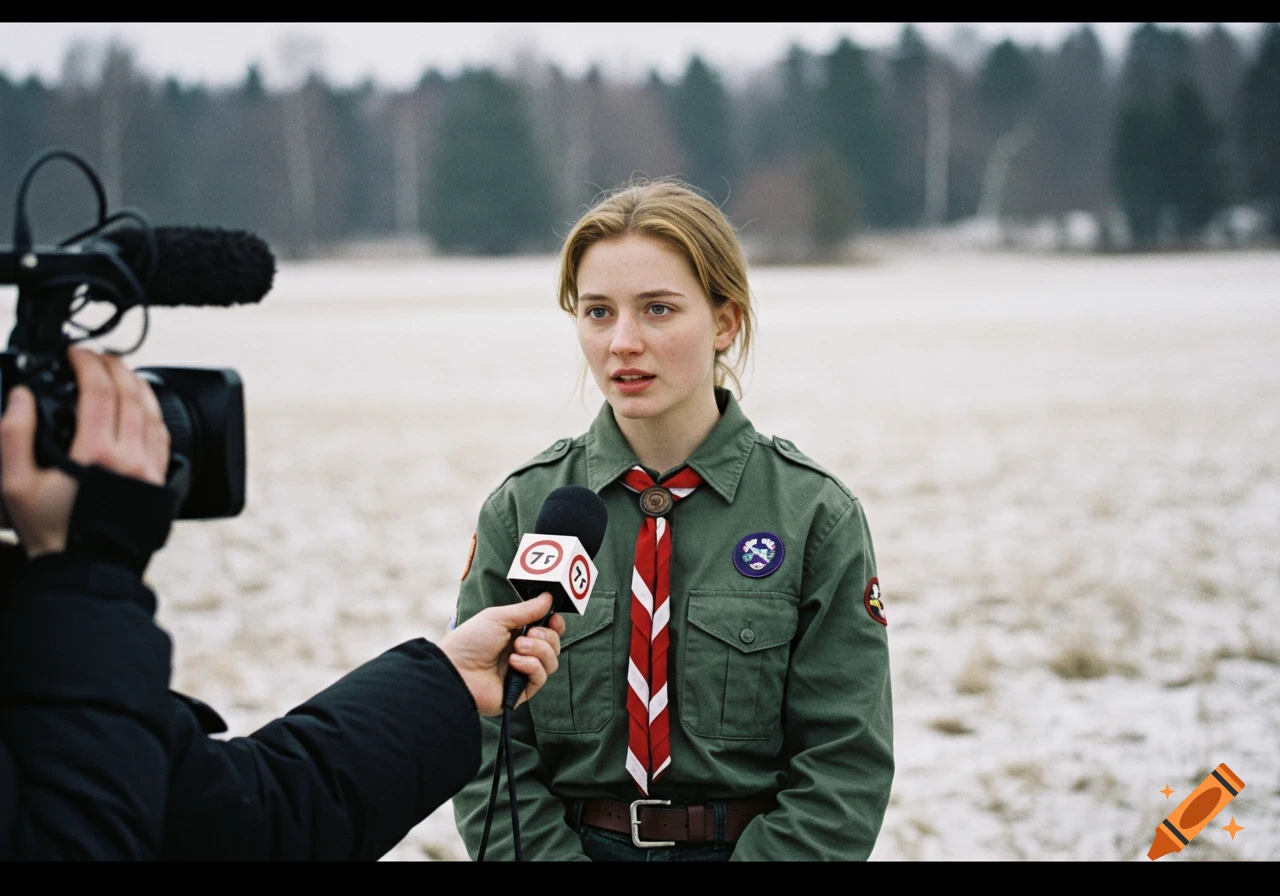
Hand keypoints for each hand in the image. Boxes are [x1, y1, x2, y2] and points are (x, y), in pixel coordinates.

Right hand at [0, 347, 169, 557]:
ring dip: (138, 385)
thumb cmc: (52, 533)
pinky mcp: (162, 483)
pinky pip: (164, 438)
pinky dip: (154, 414)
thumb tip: (22, 398)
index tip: (75, 353)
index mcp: (95, 453)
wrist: (87, 571)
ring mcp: (151, 470)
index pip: (99, 391)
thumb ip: (14, 436)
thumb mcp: (16, 485)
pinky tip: (143, 407)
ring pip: (153, 413)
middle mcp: (130, 458)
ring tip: (121, 372)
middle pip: (131, 394)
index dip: (87, 363)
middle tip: (98, 356)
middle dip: (115, 366)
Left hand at [438, 593, 565, 715]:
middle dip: (546, 636)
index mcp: (517, 634)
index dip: (555, 624)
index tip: (554, 619)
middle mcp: (523, 654)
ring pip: (552, 661)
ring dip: (538, 650)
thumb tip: (549, 597)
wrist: (456, 670)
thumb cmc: (470, 641)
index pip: (548, 630)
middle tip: (528, 634)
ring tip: (517, 648)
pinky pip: (541, 677)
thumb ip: (527, 609)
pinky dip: (531, 666)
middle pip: (554, 645)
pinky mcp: (522, 691)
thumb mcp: (498, 618)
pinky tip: (513, 663)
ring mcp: (523, 673)